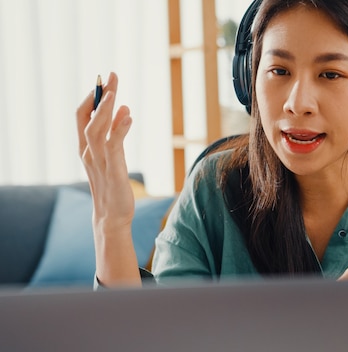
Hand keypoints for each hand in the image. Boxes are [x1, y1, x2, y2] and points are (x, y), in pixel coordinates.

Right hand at [77, 72, 133, 232]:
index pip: (82, 115)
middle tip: (111, 75)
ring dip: (105, 109)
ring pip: (95, 130)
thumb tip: (124, 110)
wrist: (112, 216)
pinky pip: (114, 147)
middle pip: (87, 117)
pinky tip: (128, 116)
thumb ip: (116, 133)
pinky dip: (119, 130)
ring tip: (115, 91)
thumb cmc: (113, 185)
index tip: (104, 80)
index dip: (92, 96)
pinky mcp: (113, 171)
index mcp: (86, 147)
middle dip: (99, 95)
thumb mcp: (114, 155)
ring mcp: (98, 162)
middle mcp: (88, 152)